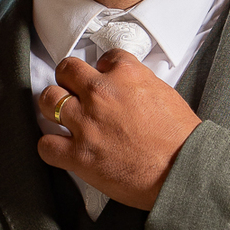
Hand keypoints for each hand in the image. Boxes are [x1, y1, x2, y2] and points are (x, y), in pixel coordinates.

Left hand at [38, 50, 200, 210]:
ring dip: (53, 107)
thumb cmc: (181, 140)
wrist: (183, 172)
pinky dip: (51, 147)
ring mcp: (86, 124)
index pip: (104, 57)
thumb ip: (139, 85)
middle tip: (74, 92)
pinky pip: (45, 145)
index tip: (103, 80)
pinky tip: (61, 148)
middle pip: (67, 69)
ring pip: (48, 100)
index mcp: (127, 75)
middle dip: (69, 80)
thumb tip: (127, 90)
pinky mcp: (78, 155)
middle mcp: (101, 94)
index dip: (102, 70)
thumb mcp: (166, 95)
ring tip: (62, 116)